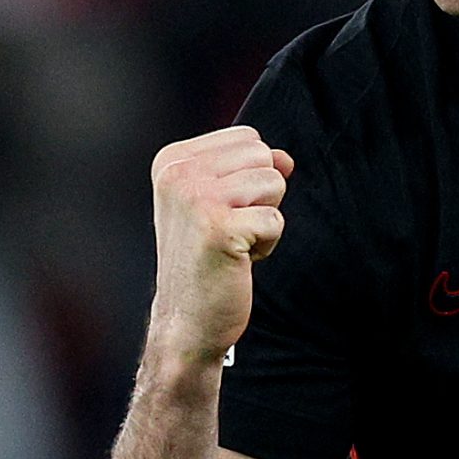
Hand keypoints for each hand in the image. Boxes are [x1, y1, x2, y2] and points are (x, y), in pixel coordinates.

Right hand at [147, 126, 293, 363]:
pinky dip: (267, 245)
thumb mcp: (221, 204)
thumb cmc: (205, 259)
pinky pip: (276, 220)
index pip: (248, 139)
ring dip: (265, 219)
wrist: (186, 320)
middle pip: (263, 156)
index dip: (250, 177)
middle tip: (230, 229)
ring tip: (234, 243)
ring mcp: (195, 198)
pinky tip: (239, 261)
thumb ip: (250, 171)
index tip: (220, 212)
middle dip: (262, 196)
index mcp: (172, 160)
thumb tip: (285, 157)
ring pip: (274, 183)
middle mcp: (178, 173)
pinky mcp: (218, 228)